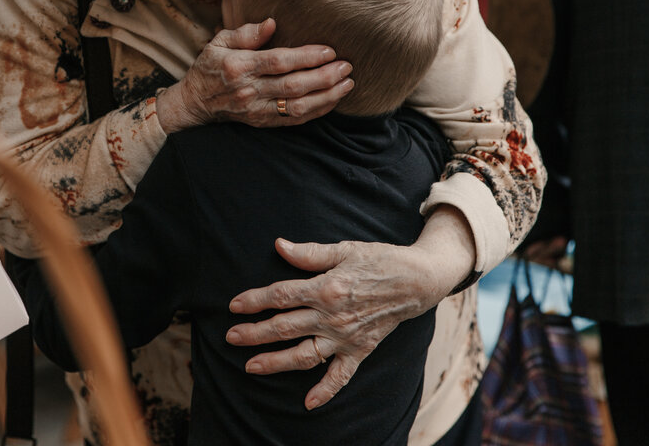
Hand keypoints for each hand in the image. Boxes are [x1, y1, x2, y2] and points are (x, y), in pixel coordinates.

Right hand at [156, 18, 353, 132]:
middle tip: (347, 66)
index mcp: (238, 66)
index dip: (306, 57)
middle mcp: (248, 90)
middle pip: (293, 86)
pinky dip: (316, 111)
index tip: (329, 50)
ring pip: (297, 107)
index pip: (278, 61)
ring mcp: (255, 110)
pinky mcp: (261, 122)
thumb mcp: (219, 42)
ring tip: (347, 84)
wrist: (194, 103)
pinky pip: (293, 120)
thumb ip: (246, 33)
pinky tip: (332, 100)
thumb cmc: (210, 67)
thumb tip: (272, 23)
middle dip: (324, 77)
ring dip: (326, 97)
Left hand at [225, 208, 475, 409]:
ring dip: (276, 362)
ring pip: (304, 354)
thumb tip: (279, 246)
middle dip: (255, 333)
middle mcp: (332, 316)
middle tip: (230, 338)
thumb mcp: (344, 249)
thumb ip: (310, 253)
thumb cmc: (380, 260)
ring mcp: (345, 336)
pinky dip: (325, 391)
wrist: (417, 281)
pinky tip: (307, 403)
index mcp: (326, 287)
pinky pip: (341, 376)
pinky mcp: (360, 350)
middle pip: (285, 326)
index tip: (234, 305)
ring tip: (251, 367)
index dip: (255, 300)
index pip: (281, 295)